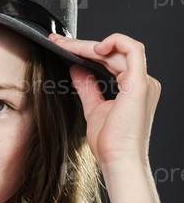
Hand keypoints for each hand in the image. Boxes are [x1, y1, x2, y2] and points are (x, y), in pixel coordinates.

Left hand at [48, 33, 160, 173]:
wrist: (118, 161)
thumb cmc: (111, 144)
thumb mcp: (94, 109)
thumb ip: (87, 87)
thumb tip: (77, 68)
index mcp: (133, 88)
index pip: (111, 61)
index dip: (87, 52)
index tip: (65, 48)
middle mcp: (142, 83)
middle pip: (112, 53)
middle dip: (83, 45)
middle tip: (59, 42)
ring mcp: (143, 82)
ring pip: (118, 49)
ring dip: (90, 45)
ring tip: (68, 46)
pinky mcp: (140, 83)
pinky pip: (132, 49)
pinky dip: (114, 42)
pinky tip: (94, 47)